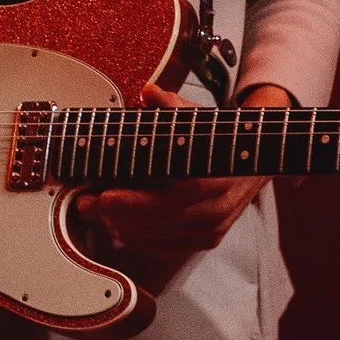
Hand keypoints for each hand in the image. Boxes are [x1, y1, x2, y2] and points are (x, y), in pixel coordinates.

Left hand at [69, 82, 285, 291]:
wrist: (253, 162)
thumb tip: (149, 92)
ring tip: (97, 211)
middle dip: (118, 215)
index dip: (136, 203)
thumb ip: (172, 105)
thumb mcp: (197, 117)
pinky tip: (118, 225)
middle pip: (161, 222)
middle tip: (86, 202)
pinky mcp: (205, 241)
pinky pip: (165, 247)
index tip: (104, 196)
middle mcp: (217, 209)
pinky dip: (138, 239)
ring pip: (160, 239)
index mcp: (217, 177)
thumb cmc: (219, 139)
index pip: (173, 198)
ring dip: (123, 228)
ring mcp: (212, 229)